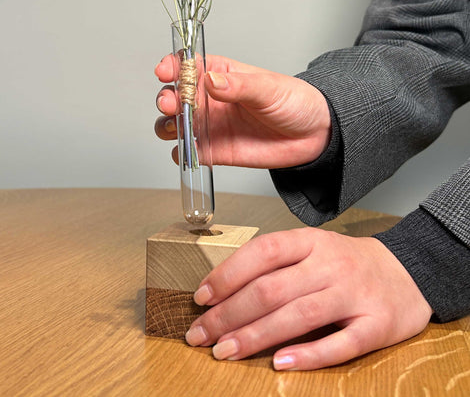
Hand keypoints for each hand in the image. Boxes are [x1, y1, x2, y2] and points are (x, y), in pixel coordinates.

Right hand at [154, 54, 331, 168]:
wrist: (313, 135)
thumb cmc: (293, 102)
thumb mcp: (268, 88)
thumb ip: (238, 86)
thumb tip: (211, 80)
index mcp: (220, 74)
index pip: (187, 65)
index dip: (172, 66)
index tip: (165, 71)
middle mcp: (209, 99)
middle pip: (174, 95)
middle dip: (166, 99)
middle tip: (170, 104)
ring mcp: (209, 124)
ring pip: (174, 124)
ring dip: (166, 126)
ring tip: (175, 128)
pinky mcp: (214, 150)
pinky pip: (188, 152)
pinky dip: (181, 153)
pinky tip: (186, 152)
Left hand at [185, 228, 432, 369]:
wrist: (406, 272)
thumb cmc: (345, 262)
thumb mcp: (311, 249)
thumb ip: (275, 265)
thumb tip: (223, 292)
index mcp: (311, 241)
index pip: (262, 252)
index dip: (228, 274)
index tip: (201, 297)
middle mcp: (330, 264)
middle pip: (272, 289)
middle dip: (230, 314)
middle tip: (201, 335)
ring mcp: (354, 294)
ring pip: (299, 316)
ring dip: (256, 336)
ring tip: (225, 351)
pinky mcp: (376, 325)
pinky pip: (341, 344)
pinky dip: (309, 355)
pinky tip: (280, 363)